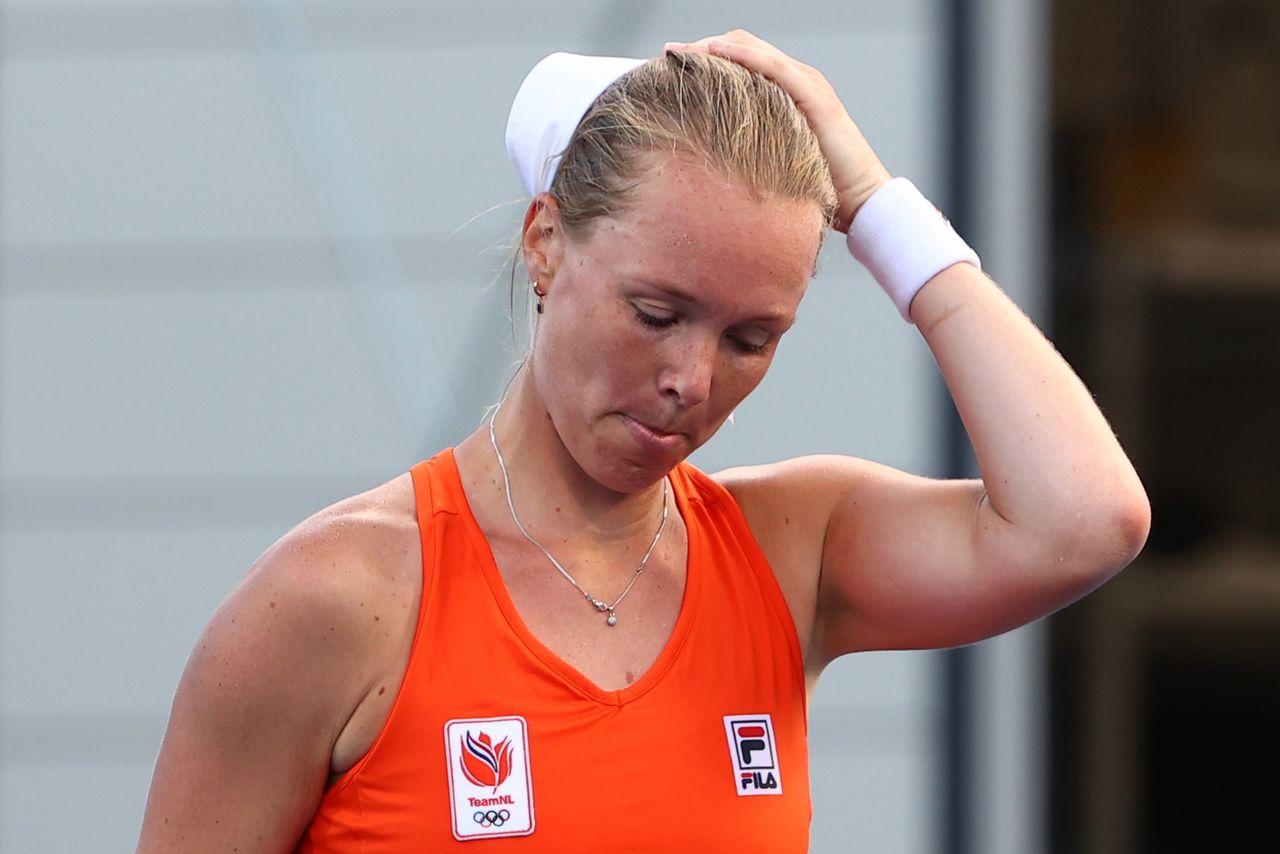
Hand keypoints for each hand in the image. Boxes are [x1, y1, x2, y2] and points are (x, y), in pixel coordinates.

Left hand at [665, 30, 891, 232]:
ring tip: (681, 52)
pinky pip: (773, 66)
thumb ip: (743, 150)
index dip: (704, 58)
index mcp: (783, 92)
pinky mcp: (814, 95)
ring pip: (753, 49)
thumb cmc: (816, 187)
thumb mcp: (768, 162)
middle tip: (668, 55)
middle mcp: (795, 79)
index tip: (669, 66)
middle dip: (701, 48)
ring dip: (713, 47)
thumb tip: (700, 160)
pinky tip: (717, 53)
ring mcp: (806, 83)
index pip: (739, 60)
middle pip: (741, 46)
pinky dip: (743, 55)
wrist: (860, 200)